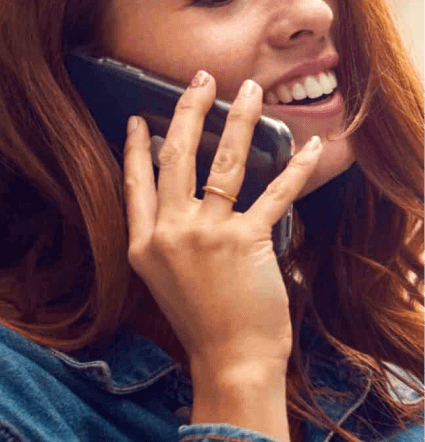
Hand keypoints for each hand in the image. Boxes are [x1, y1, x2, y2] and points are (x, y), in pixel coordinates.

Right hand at [122, 72, 321, 376]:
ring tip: (252, 91)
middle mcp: (170, 233)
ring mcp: (207, 235)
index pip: (135, 181)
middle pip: (176, 156)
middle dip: (188, 109)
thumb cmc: (201, 324)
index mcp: (143, 243)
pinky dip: (296, 167)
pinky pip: (274, 192)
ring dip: (240, 119)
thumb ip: (163, 237)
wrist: (230, 362)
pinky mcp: (246, 241)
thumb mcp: (162, 279)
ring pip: (223, 161)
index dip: (134, 146)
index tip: (136, 117)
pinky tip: (308, 146)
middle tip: (200, 79)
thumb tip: (179, 192)